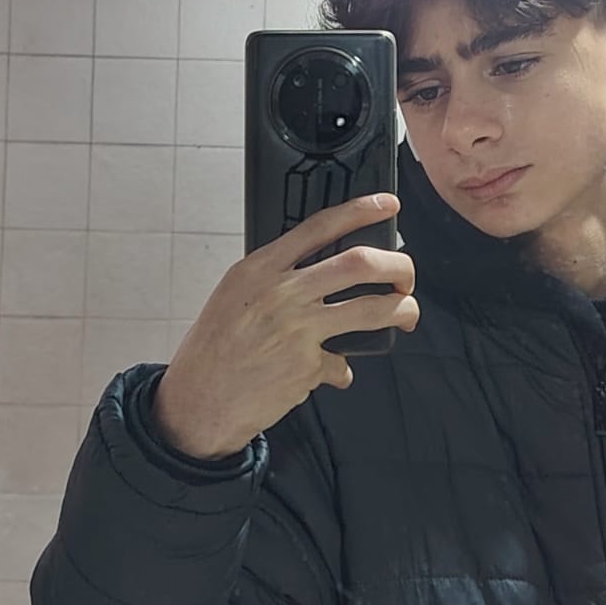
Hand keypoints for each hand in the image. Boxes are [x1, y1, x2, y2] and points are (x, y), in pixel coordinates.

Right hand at [154, 195, 417, 460]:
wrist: (197, 400)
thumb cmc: (214, 347)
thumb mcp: (235, 295)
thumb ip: (275, 278)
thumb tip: (322, 271)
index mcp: (260, 268)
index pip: (318, 226)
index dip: (359, 210)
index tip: (386, 204)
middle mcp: (281, 293)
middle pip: (359, 263)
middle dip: (398, 265)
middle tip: (407, 275)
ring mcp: (298, 330)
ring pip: (372, 309)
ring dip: (402, 310)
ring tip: (407, 313)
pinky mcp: (308, 367)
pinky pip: (343, 363)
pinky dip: (342, 369)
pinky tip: (333, 372)